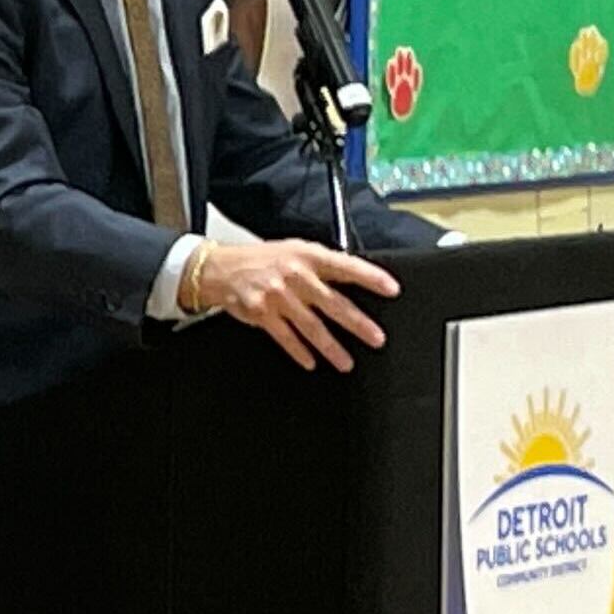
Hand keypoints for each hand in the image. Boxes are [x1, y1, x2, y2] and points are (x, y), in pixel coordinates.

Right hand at [191, 237, 397, 371]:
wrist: (221, 268)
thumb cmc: (263, 260)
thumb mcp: (296, 251)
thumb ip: (324, 266)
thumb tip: (356, 281)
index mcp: (308, 256)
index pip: (346, 266)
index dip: (370, 277)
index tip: (392, 289)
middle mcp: (295, 275)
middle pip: (332, 303)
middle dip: (357, 323)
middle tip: (376, 338)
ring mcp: (277, 296)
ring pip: (310, 326)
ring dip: (331, 347)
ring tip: (346, 362)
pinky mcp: (261, 313)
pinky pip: (285, 337)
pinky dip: (299, 351)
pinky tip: (311, 361)